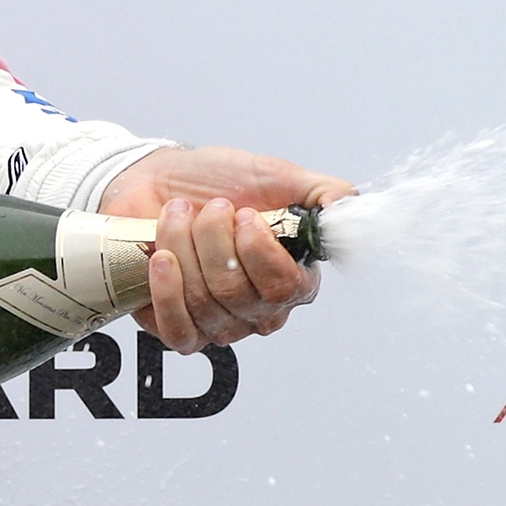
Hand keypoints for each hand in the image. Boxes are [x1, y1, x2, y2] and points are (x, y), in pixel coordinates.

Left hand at [99, 146, 350, 351]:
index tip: (245, 214)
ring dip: (184, 246)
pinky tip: (162, 259)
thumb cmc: (216, 182)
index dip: (259, 251)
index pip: (286, 287)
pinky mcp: (180, 327)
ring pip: (203, 302)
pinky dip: (167, 291)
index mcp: (292, 277)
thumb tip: (347, 209)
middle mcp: (258, 308)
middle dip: (214, 237)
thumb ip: (321, 192)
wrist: (158, 180)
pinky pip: (179, 330)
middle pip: (237, 293)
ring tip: (178, 215)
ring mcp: (219, 322)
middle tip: (208, 207)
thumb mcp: (275, 175)